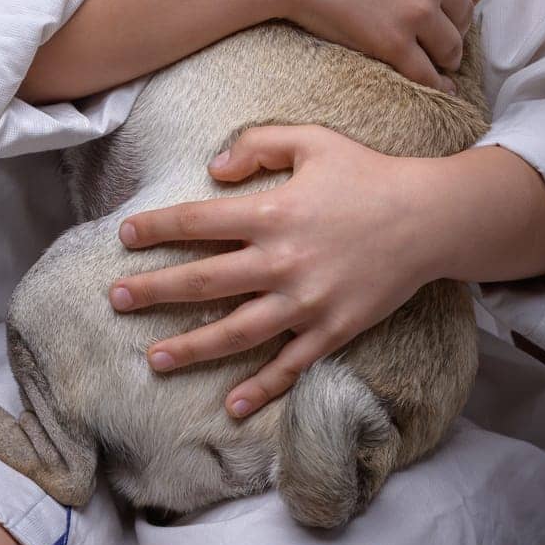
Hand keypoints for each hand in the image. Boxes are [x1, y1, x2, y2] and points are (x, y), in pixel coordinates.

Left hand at [109, 123, 435, 418]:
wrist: (428, 218)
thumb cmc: (366, 174)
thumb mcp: (311, 140)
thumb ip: (258, 145)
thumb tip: (213, 167)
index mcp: (273, 212)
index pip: (198, 223)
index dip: (158, 228)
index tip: (125, 236)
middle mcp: (282, 261)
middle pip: (204, 282)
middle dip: (155, 291)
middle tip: (116, 300)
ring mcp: (307, 302)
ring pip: (236, 332)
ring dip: (191, 348)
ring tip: (153, 359)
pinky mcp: (332, 330)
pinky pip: (289, 366)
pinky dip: (260, 388)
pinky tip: (231, 405)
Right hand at [243, 0, 497, 91]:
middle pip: (466, 12)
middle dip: (454, 21)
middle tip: (436, 27)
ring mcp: (417, 12)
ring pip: (451, 46)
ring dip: (445, 53)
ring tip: (435, 57)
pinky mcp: (392, 43)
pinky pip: (427, 73)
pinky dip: (436, 84)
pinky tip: (438, 88)